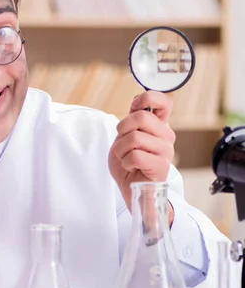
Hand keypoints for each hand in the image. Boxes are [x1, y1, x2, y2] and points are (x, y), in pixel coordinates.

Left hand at [108, 91, 175, 223]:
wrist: (132, 189)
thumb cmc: (129, 163)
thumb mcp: (126, 136)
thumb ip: (133, 119)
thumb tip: (137, 99)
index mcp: (159, 125)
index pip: (164, 101)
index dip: (146, 98)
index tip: (134, 108)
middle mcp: (166, 135)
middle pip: (140, 116)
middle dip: (122, 129)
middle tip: (122, 144)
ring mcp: (166, 151)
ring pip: (134, 137)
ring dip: (120, 150)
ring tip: (125, 158)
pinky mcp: (161, 166)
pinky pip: (135, 155)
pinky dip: (125, 162)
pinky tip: (131, 167)